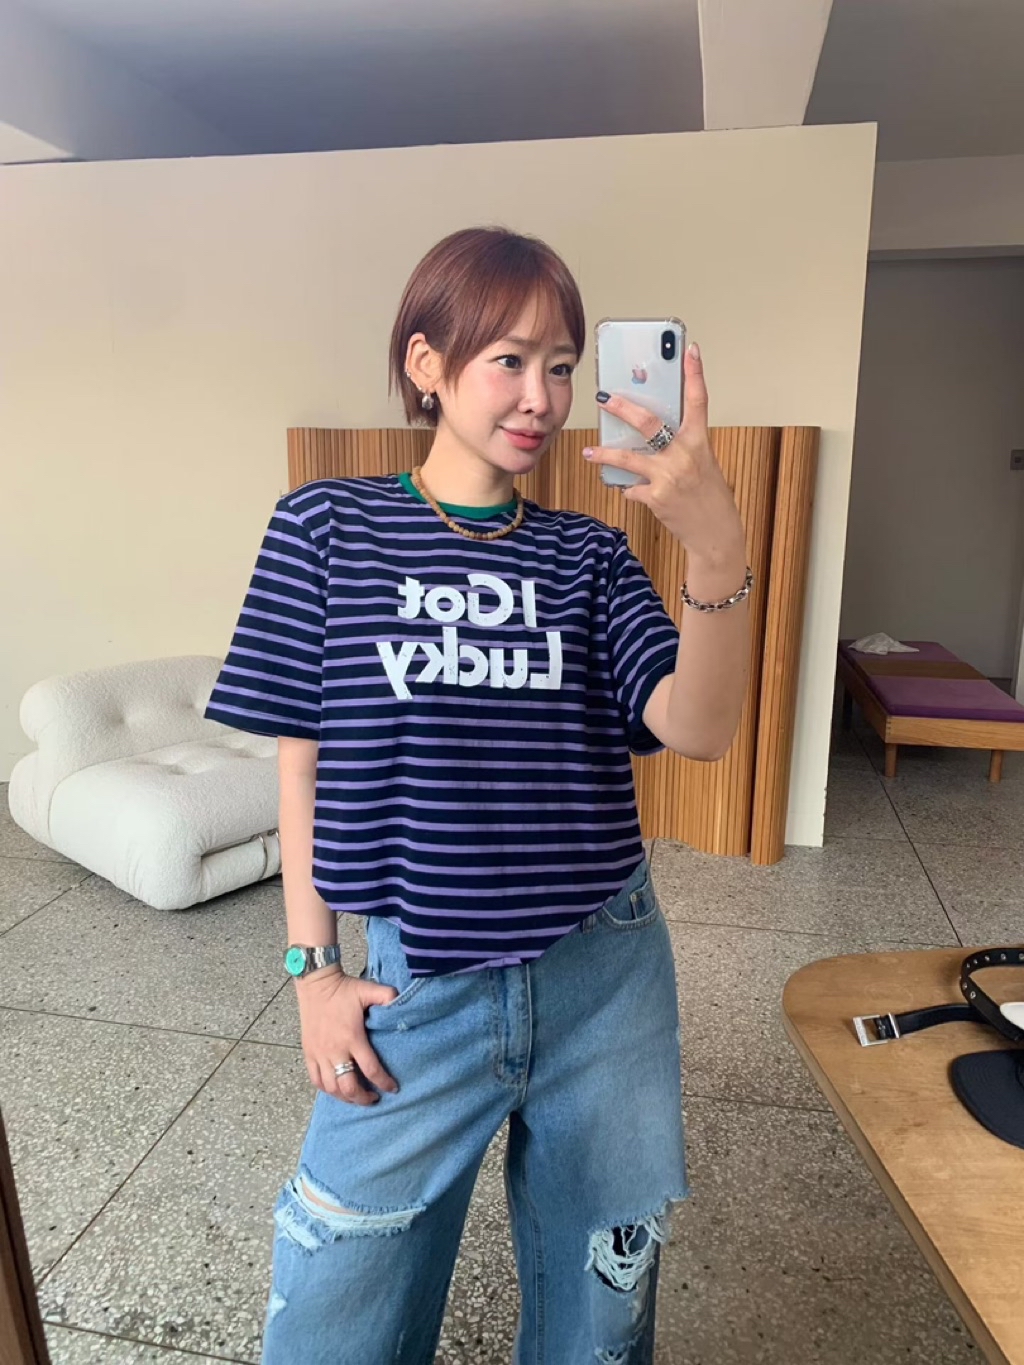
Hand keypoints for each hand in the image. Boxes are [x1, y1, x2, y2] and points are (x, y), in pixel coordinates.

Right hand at [295, 969, 399, 1105]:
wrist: (316, 984)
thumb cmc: (343, 989)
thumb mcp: (368, 990)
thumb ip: (387, 996)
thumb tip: (402, 1003)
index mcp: (352, 1038)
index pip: (371, 1069)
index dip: (384, 1083)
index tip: (393, 1089)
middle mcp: (335, 1051)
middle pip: (348, 1087)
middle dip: (363, 1099)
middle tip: (374, 1099)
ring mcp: (319, 1054)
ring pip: (331, 1088)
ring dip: (346, 1097)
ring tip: (357, 1097)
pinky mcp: (308, 1054)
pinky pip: (316, 1080)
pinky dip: (327, 1090)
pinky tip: (336, 1090)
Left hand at [584, 343, 745, 565]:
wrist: (715, 535)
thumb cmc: (709, 497)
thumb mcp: (703, 465)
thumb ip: (681, 447)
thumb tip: (652, 435)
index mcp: (700, 443)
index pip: (698, 401)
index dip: (694, 374)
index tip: (690, 350)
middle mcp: (684, 456)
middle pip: (648, 423)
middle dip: (623, 408)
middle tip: (604, 398)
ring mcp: (669, 476)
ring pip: (628, 458)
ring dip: (605, 454)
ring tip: (589, 452)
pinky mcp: (656, 497)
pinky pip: (631, 488)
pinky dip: (629, 489)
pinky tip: (630, 490)